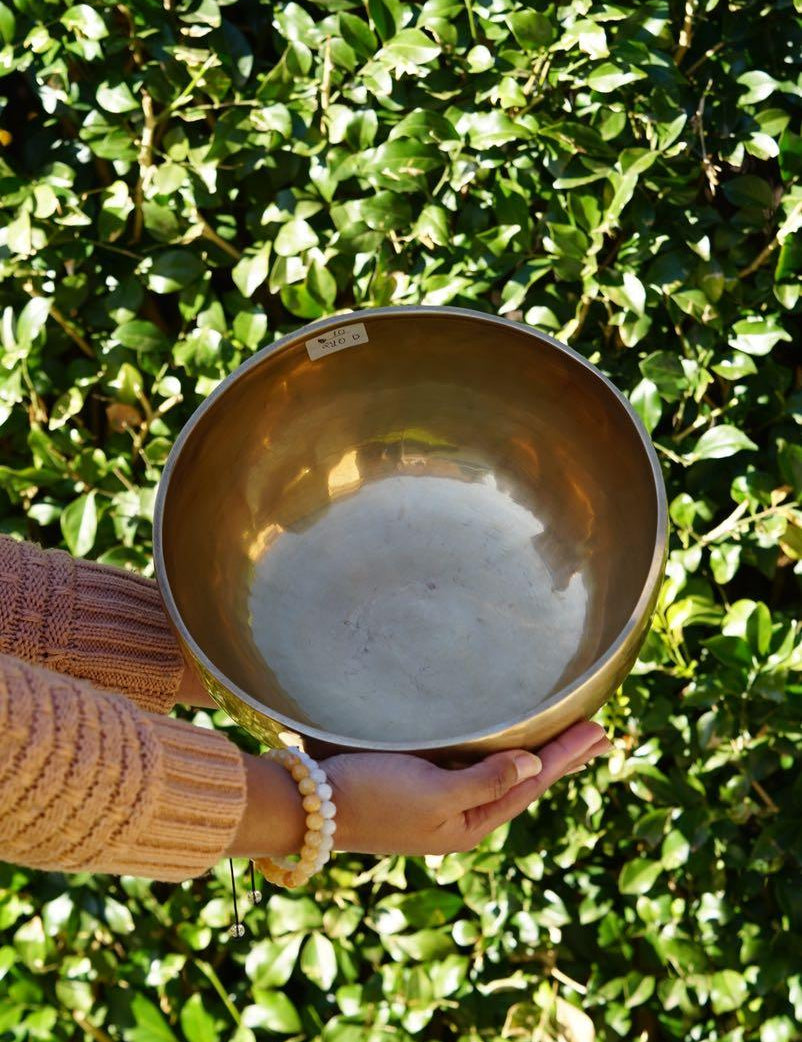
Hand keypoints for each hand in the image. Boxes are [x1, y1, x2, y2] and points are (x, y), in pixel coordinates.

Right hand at [321, 719, 611, 856]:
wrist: (309, 808)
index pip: (530, 783)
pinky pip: (473, 768)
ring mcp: (438, 802)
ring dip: (532, 755)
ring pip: (499, 774)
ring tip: (563, 740)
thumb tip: (533, 765)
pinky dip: (498, 754)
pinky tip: (501, 746)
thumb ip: (484, 781)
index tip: (598, 731)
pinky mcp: (417, 785)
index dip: (565, 755)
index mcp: (469, 825)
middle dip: (560, 756)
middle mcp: (459, 816)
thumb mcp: (432, 793)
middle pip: (522, 781)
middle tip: (599, 736)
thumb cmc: (370, 797)